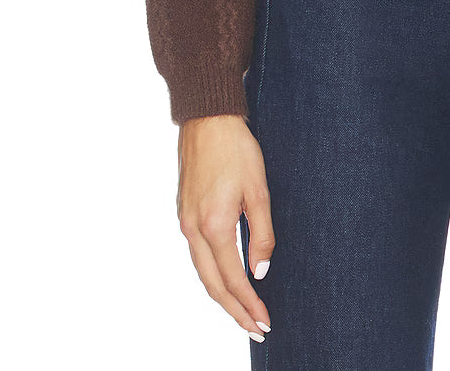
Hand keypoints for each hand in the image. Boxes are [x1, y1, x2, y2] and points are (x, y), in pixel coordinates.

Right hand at [176, 114, 274, 344]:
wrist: (207, 120)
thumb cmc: (236, 149)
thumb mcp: (259, 190)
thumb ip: (262, 234)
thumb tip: (260, 273)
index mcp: (213, 226)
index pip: (233, 280)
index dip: (249, 305)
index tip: (265, 322)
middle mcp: (193, 230)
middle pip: (213, 286)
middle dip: (235, 311)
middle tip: (255, 330)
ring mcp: (185, 223)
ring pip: (202, 273)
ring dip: (223, 297)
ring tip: (243, 313)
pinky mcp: (184, 214)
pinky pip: (197, 256)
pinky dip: (212, 276)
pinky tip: (226, 280)